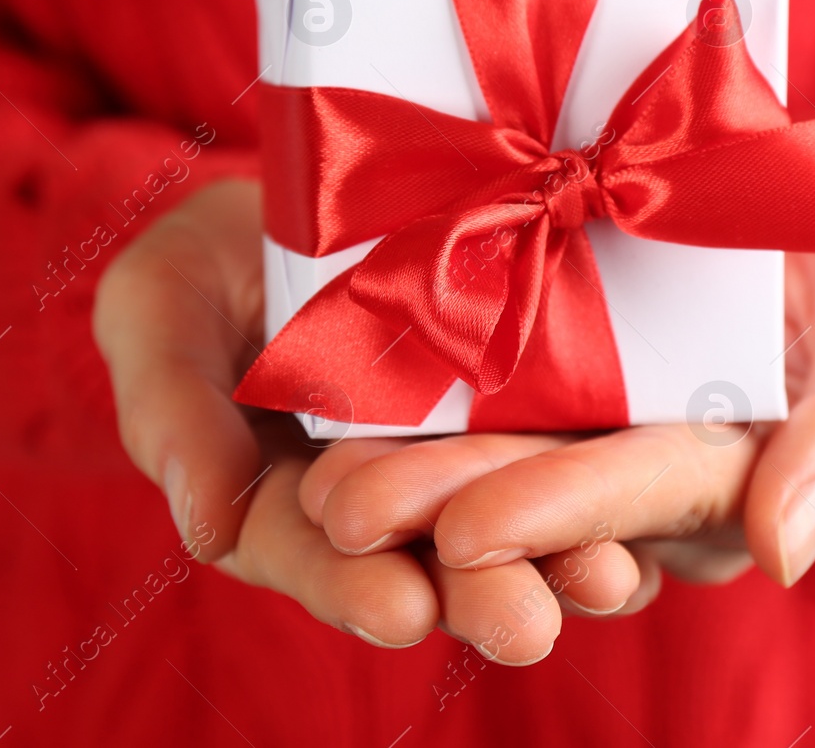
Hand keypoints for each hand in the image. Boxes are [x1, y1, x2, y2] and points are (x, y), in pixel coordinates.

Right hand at [92, 177, 643, 660]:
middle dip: (476, 596)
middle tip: (522, 627)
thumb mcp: (160, 309)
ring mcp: (463, 452)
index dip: (350, 585)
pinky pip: (572, 456)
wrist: (310, 187)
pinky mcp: (531, 403)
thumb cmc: (209, 258)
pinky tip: (655, 523)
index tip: (395, 608)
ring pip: (514, 521)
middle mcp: (385, 495)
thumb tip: (202, 525)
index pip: (316, 556)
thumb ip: (173, 413)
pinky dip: (608, 493)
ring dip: (562, 559)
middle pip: (431, 559)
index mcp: (289, 497)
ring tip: (611, 581)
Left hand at [303, 162, 814, 649]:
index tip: (471, 533)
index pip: (643, 494)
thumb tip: (784, 553)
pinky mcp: (535, 339)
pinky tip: (324, 398)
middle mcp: (639, 448)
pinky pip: (468, 369)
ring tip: (313, 480)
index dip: (562, 514)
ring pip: (490, 443)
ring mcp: (581, 399)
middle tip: (344, 513)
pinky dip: (401, 388)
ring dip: (401, 467)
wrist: (807, 174)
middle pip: (542, 483)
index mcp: (728, 462)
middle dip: (444, 505)